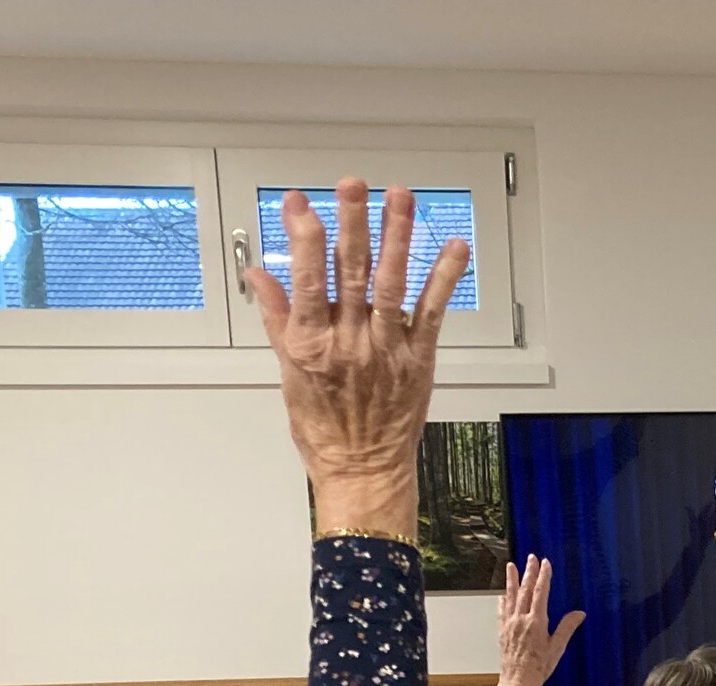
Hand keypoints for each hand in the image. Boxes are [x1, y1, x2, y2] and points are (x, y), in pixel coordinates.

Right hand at [248, 179, 469, 537]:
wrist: (363, 472)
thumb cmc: (323, 430)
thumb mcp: (288, 374)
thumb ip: (277, 319)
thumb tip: (260, 275)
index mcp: (311, 344)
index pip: (306, 278)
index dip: (304, 235)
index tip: (300, 201)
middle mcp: (349, 343)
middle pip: (350, 271)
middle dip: (352, 222)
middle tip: (353, 183)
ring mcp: (386, 350)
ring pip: (391, 283)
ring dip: (397, 237)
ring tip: (401, 198)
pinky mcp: (418, 360)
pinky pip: (432, 312)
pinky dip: (444, 278)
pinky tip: (454, 247)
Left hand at [494, 557, 583, 685]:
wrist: (517, 683)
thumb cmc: (537, 669)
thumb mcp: (556, 649)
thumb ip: (567, 628)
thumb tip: (579, 614)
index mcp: (536, 622)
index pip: (540, 593)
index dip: (543, 576)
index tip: (546, 563)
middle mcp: (520, 620)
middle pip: (524, 590)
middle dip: (528, 572)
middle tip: (531, 557)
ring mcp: (510, 624)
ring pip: (510, 597)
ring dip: (511, 580)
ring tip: (511, 566)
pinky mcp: (503, 631)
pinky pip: (502, 611)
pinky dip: (503, 600)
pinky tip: (502, 594)